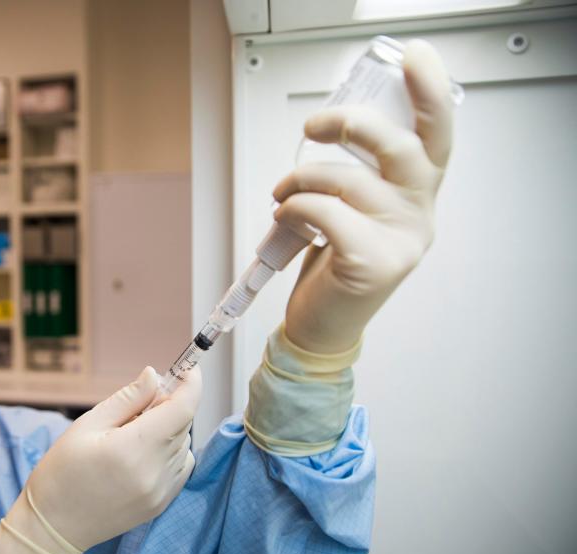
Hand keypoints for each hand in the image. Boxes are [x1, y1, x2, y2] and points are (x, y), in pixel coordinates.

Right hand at [15, 366, 199, 552]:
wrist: (53, 525)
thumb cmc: (62, 471)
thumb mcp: (88, 424)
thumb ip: (128, 398)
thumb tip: (155, 375)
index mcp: (133, 448)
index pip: (182, 409)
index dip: (191, 384)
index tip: (189, 369)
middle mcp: (154, 472)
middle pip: (183, 424)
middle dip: (169, 405)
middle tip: (139, 404)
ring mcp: (161, 492)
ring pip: (183, 444)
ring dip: (169, 429)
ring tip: (132, 434)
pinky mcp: (162, 504)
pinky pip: (181, 466)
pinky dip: (171, 451)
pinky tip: (142, 452)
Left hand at [273, 40, 454, 353]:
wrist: (322, 327)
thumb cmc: (334, 263)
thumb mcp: (356, 211)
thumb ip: (362, 173)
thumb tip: (337, 123)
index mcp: (419, 196)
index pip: (437, 136)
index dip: (429, 93)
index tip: (414, 59)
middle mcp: (418, 216)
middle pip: (396, 147)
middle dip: (348, 124)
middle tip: (313, 126)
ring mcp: (399, 242)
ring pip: (345, 180)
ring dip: (300, 179)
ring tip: (284, 194)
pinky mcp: (369, 264)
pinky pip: (324, 213)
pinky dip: (294, 208)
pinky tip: (286, 218)